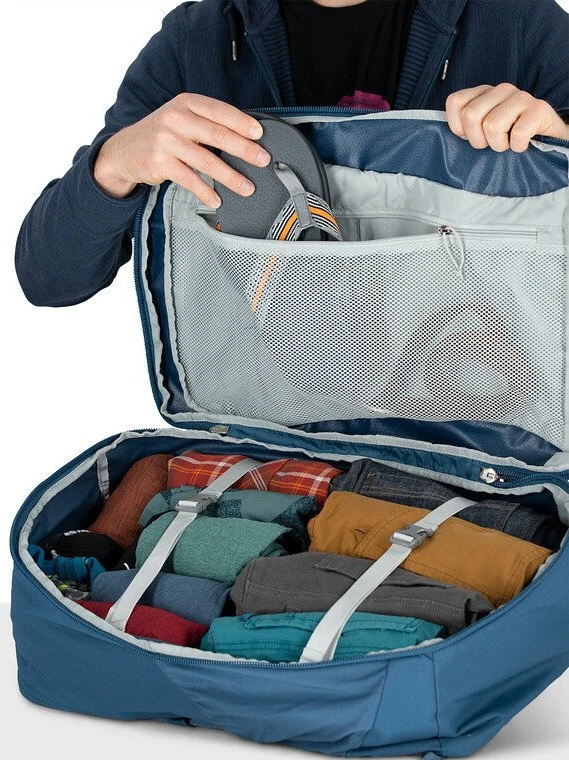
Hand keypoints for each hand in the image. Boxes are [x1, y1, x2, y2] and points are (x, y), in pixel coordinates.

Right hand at [93, 94, 271, 205]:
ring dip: (230, 176)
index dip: (242, 122)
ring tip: (246, 187)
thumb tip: (244, 137)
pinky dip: (206, 192)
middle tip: (262, 160)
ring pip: (206, 160)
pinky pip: (190, 179)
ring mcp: (166, 140)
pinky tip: (217, 199)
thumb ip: (206, 123)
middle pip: (217, 134)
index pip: (219, 111)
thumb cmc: (160, 135)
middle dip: (244, 149)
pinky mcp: (160, 162)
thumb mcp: (180, 118)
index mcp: (186, 103)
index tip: (259, 134)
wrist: (124, 151)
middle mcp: (176, 118)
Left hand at [446, 83, 568, 152]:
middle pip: (471, 115)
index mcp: (483, 93)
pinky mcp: (539, 109)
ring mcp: (521, 97)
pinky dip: (517, 147)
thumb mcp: (482, 132)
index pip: (455, 102)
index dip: (457, 126)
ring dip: (499, 145)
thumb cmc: (509, 139)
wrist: (548, 140)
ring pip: (492, 126)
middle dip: (478, 139)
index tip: (469, 137)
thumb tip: (441, 140)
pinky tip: (523, 144)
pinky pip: (517, 134)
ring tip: (508, 143)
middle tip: (491, 144)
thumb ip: (464, 129)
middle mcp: (501, 90)